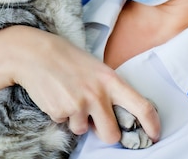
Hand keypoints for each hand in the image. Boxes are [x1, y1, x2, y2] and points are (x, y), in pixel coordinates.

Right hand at [9, 26, 159, 143]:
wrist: (33, 53)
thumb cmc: (66, 57)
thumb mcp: (95, 66)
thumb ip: (108, 88)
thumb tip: (118, 113)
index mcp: (110, 80)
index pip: (141, 106)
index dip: (152, 124)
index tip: (153, 134)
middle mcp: (97, 95)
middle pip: (112, 135)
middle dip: (105, 134)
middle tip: (96, 123)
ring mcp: (77, 105)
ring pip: (82, 130)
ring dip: (76, 120)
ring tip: (67, 96)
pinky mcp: (59, 112)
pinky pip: (63, 123)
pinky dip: (60, 113)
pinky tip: (55, 94)